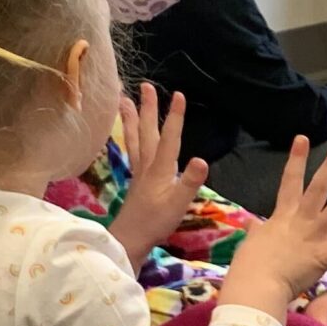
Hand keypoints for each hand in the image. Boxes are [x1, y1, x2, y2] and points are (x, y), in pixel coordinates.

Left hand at [106, 85, 209, 262]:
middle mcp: (147, 165)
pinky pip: (132, 149)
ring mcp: (139, 171)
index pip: (170, 137)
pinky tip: (128, 134)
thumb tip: (202, 159)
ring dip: (131, 118)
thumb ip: (190, 181)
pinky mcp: (136, 179)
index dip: (175, 116)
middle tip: (145, 85)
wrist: (129, 239)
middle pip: (147, 131)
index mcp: (160, 168)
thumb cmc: (156, 222)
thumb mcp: (178, 203)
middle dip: (147, 108)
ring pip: (135, 138)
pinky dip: (129, 137)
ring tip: (124, 100)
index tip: (178, 94)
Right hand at [218, 138, 326, 316]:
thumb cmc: (250, 265)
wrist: (258, 284)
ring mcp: (315, 236)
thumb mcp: (252, 242)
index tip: (303, 138)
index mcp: (282, 215)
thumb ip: (258, 231)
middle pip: (318, 187)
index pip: (290, 181)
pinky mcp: (325, 255)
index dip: (296, 159)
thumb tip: (253, 226)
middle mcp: (301, 220)